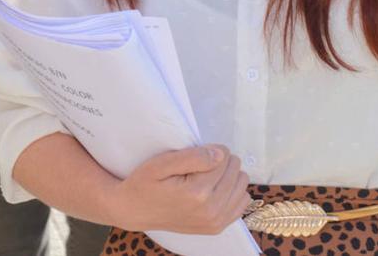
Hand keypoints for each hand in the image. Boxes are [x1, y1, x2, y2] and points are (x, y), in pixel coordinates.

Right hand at [108, 145, 251, 234]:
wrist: (135, 210)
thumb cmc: (145, 182)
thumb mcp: (161, 163)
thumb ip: (192, 157)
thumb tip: (221, 154)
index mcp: (197, 193)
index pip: (223, 158)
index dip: (210, 150)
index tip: (195, 154)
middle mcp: (210, 210)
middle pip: (235, 170)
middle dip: (220, 162)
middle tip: (198, 165)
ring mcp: (215, 222)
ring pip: (241, 184)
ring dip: (227, 176)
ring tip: (206, 176)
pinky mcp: (217, 227)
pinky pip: (241, 203)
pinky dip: (232, 192)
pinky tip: (215, 189)